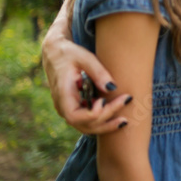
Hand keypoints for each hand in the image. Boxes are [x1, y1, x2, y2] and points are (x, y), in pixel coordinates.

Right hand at [42, 2, 129, 133]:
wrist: (55, 53)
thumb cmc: (69, 53)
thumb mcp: (84, 57)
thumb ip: (98, 72)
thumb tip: (112, 88)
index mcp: (62, 95)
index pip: (76, 117)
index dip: (93, 114)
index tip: (105, 100)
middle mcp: (63, 107)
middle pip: (84, 125)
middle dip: (106, 120)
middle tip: (125, 103)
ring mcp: (68, 109)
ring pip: (86, 127)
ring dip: (105, 126)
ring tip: (125, 120)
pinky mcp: (75, 107)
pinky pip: (87, 121)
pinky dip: (102, 121)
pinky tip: (117, 116)